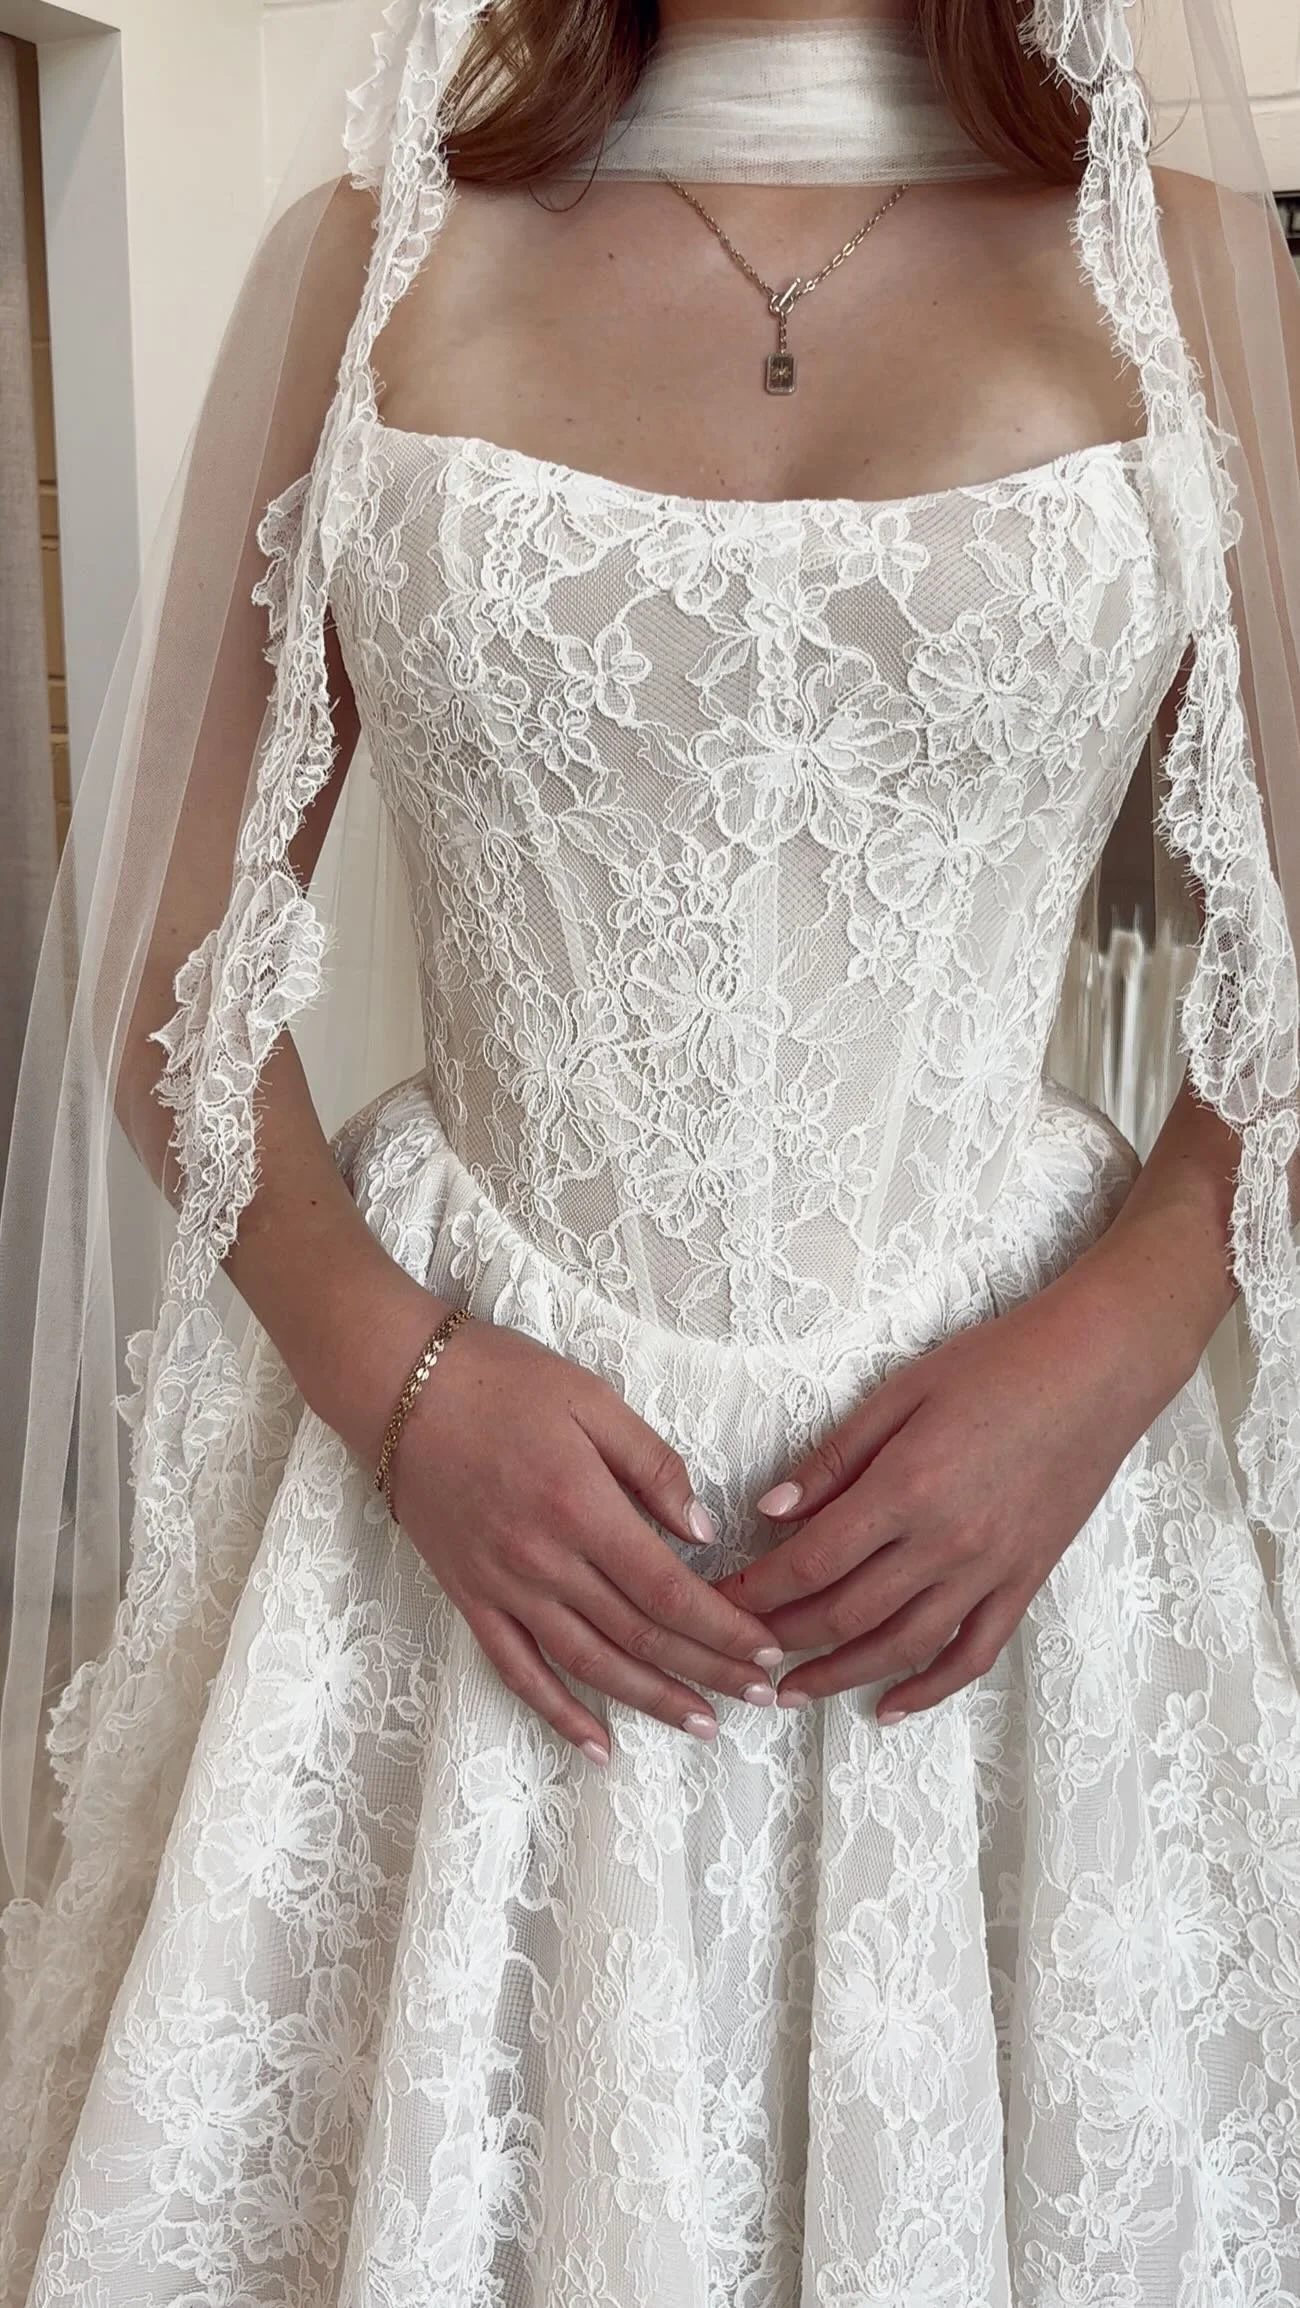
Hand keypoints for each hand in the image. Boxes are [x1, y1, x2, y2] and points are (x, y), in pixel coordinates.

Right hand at [382, 1309, 784, 1762]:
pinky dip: (558, 1713)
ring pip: (588, 1663)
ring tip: (703, 1724)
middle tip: (761, 1694)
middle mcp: (543, 1561)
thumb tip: (703, 1530)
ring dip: (650, 1700)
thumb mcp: (592, 1400)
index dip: (723, 1627)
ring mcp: (502, 1586)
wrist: (397, 1386)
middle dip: (709, 1670)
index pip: (669, 1589)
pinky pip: (517, 1669)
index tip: (768, 1647)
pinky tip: (597, 1745)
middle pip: (640, 1635)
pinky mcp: (469, 1597)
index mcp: (582, 1507)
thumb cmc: (500, 1380)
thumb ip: (652, 1465)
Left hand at [712, 1249, 1185, 1724]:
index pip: (811, 1562)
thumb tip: (770, 1512)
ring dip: (838, 1676)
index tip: (716, 1601)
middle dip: (783, 1639)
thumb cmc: (997, 1364)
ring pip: (901, 1648)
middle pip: (846, 1615)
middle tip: (739, 1652)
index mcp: (906, 1489)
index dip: (757, 1590)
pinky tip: (888, 1707)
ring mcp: (991, 1571)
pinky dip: (927, 1690)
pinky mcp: (1025, 1582)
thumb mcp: (900, 1392)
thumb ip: (832, 1459)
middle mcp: (947, 1544)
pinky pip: (971, 1654)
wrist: (1099, 1369)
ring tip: (790, 1693)